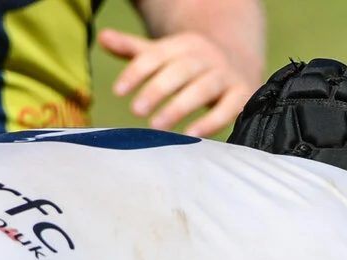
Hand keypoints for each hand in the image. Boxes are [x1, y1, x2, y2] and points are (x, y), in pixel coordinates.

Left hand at [99, 27, 254, 133]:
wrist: (239, 61)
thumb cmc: (191, 64)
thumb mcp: (165, 54)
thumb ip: (135, 50)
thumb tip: (103, 37)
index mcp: (183, 44)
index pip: (156, 55)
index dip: (136, 72)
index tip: (118, 91)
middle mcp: (206, 57)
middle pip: (180, 71)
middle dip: (157, 90)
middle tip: (135, 111)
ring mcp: (226, 75)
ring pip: (203, 89)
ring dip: (180, 107)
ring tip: (157, 127)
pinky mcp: (243, 94)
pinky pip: (228, 108)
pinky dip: (211, 122)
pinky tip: (192, 135)